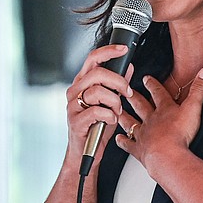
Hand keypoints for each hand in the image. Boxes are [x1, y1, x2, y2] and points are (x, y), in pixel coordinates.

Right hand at [64, 43, 131, 165]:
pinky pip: (96, 111)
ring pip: (97, 91)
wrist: (85, 152)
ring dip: (114, 102)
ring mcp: (73, 105)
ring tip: (117, 112)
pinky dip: (109, 116)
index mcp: (83, 83)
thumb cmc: (96, 127)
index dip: (108, 51)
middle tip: (127, 93)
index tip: (123, 49)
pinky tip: (110, 120)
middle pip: (97, 73)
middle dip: (118, 82)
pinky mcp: (76, 120)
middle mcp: (75, 91)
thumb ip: (117, 85)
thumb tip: (129, 67)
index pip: (93, 59)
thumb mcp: (111, 102)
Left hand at [119, 68, 202, 173]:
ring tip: (119, 111)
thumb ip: (199, 90)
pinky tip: (119, 139)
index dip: (152, 85)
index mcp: (164, 110)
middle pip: (140, 106)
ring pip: (131, 123)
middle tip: (127, 91)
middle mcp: (151, 120)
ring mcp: (144, 135)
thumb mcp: (193, 108)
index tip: (146, 79)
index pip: (158, 93)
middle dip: (134, 97)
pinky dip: (123, 141)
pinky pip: (128, 144)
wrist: (167, 155)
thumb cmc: (179, 134)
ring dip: (125, 117)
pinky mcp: (140, 150)